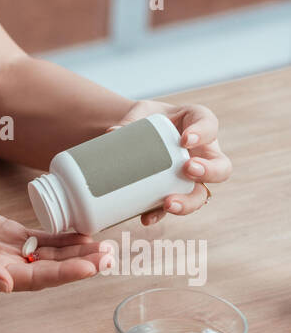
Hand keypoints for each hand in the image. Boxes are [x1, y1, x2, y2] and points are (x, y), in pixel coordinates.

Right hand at [0, 196, 108, 294]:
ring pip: (51, 254)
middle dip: (81, 262)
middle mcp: (7, 269)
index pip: (39, 278)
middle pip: (52, 269)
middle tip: (111, 254)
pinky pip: (41, 239)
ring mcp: (10, 253)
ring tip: (105, 245)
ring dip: (77, 250)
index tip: (92, 266)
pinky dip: (62, 236)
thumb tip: (5, 286)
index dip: (66, 273)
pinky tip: (82, 231)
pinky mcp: (9, 236)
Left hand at [106, 99, 230, 224]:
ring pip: (201, 195)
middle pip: (221, 168)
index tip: (186, 139)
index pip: (209, 126)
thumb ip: (129, 122)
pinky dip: (158, 214)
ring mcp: (191, 178)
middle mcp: (203, 154)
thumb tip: (112, 132)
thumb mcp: (141, 113)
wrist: (140, 133)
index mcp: (198, 125)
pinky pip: (172, 206)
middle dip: (209, 172)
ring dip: (188, 202)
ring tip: (170, 203)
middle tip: (188, 169)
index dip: (203, 133)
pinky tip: (146, 218)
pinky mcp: (174, 192)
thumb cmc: (148, 118)